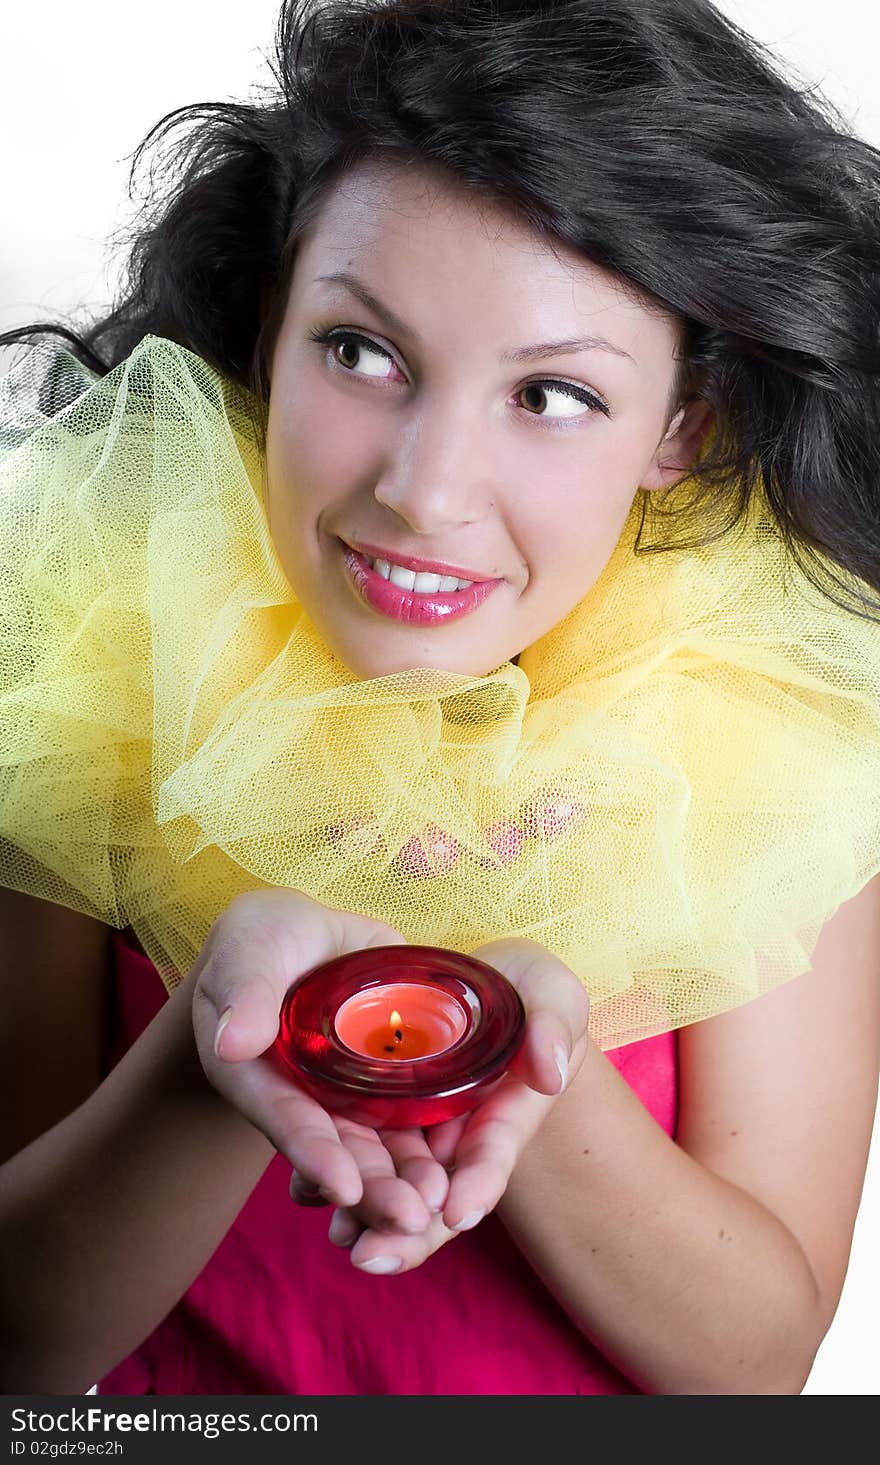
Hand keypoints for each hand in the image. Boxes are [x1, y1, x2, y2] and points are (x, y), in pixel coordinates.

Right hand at [188, 889, 451, 1229]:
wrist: (307, 933)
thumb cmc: (262, 935)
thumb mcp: (249, 949)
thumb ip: (245, 990)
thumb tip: (233, 1042)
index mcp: (257, 1077)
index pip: (286, 1117)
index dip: (312, 1154)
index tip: (343, 1189)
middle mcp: (302, 1098)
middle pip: (339, 1147)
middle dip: (373, 1187)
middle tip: (413, 1218)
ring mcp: (346, 1094)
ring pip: (378, 1143)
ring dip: (407, 1177)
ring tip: (444, 1208)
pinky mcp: (384, 1079)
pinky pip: (409, 1115)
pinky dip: (432, 1143)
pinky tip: (464, 1173)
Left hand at [290, 937, 590, 1273]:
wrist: (476, 984)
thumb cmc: (526, 991)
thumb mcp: (548, 996)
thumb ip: (551, 1028)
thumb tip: (551, 1074)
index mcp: (503, 1116)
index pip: (491, 1158)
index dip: (478, 1185)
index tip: (458, 1211)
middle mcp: (455, 1135)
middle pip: (435, 1193)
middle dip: (407, 1229)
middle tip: (372, 1255)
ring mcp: (414, 1127)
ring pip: (390, 1182)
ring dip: (364, 1213)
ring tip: (339, 1235)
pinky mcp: (374, 1108)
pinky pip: (353, 1148)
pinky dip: (331, 1172)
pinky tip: (305, 1189)